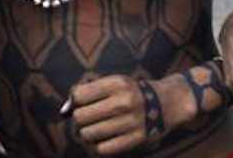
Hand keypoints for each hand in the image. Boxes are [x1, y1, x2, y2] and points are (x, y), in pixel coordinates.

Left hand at [64, 75, 178, 155]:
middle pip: (80, 117)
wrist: (168, 103)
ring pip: (87, 134)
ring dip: (88, 133)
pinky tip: (105, 139)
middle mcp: (124, 102)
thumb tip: (64, 111)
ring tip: (97, 128)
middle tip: (91, 118)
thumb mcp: (116, 82)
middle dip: (81, 118)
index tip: (86, 102)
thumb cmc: (132, 93)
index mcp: (118, 83)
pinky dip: (99, 146)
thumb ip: (89, 91)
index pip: (78, 95)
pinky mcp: (135, 139)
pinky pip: (101, 149)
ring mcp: (130, 121)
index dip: (78, 100)